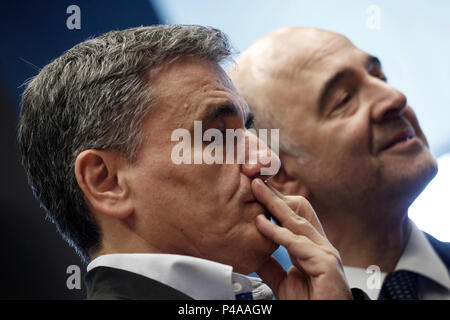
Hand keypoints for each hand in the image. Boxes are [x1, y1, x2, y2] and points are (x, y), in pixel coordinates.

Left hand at [251, 178, 351, 299]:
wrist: (325, 318)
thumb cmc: (311, 303)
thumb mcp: (283, 281)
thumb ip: (271, 265)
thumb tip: (254, 250)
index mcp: (312, 247)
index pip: (294, 217)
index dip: (276, 202)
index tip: (258, 190)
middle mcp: (320, 246)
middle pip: (297, 211)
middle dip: (275, 195)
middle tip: (255, 181)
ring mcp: (325, 252)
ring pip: (297, 221)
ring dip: (273, 203)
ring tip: (256, 190)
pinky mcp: (325, 263)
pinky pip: (297, 243)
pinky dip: (277, 232)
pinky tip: (261, 224)